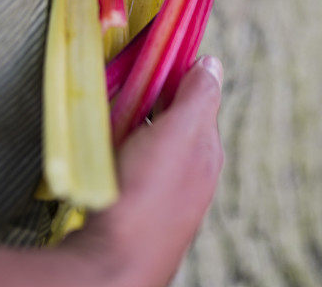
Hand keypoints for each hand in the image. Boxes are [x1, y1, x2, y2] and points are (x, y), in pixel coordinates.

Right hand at [62, 56, 223, 286]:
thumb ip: (198, 96)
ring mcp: (168, 195)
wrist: (112, 266)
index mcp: (208, 149)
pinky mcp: (142, 210)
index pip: (199, 96)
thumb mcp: (179, 132)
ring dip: (136, 125)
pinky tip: (109, 153)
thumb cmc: (146, 194)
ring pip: (153, 143)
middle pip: (174, 118)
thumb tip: (212, 63)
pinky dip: (124, 151)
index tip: (150, 56)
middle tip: (124, 86)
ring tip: (113, 116)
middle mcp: (195, 173)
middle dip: (152, 99)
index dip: (176, 73)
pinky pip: (137, 167)